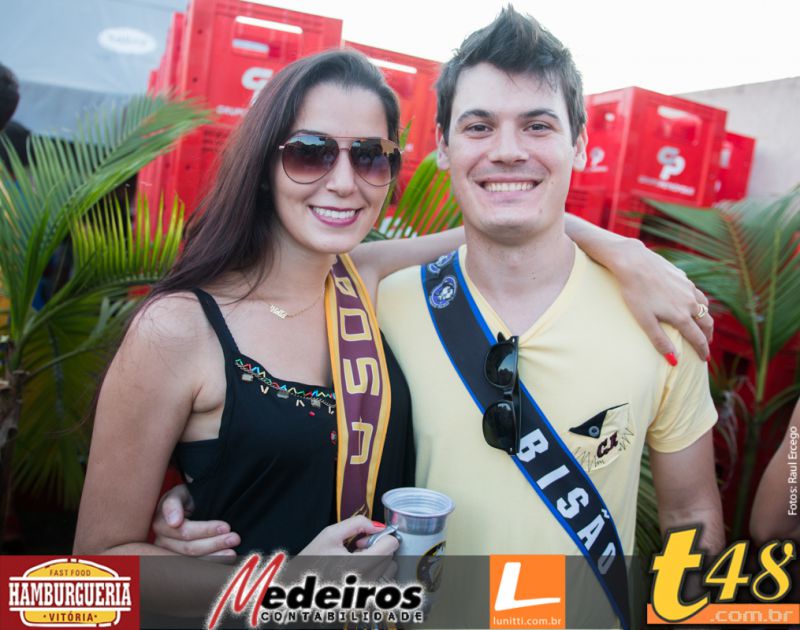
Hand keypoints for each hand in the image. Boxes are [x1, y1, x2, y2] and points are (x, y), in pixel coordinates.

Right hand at [151, 484, 239, 559]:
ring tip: (233, 553)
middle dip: (215, 543)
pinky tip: (226, 561)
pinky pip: (195, 568)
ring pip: (193, 561)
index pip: (185, 531)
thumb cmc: (181, 500)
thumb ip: (172, 504)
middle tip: (235, 538)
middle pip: (190, 548)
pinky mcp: (176, 563)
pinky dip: (212, 564)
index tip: (226, 527)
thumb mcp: (177, 495)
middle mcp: (161, 543)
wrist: (179, 511)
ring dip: (215, 557)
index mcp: (161, 524)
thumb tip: (174, 522)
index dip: (206, 530)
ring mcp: (167, 555)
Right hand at [297, 516, 397, 583]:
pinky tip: (357, 569)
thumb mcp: (330, 534)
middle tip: (357, 546)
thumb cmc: (311, 562)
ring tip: (356, 558)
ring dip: (378, 560)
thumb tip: (378, 525)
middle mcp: (365, 583)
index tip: (369, 536)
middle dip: (377, 547)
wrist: (298, 586)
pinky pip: (382, 581)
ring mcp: (366, 592)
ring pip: (388, 569)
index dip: (381, 535)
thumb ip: (357, 523)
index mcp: (357, 566)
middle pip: (390, 556)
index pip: (390, 545)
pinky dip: (374, 571)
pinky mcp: (365, 598)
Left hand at [612, 240, 712, 361]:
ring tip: (702, 325)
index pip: (698, 338)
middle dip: (708, 335)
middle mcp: (690, 302)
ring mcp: (688, 287)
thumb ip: (659, 340)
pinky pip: (696, 292)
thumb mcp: (645, 320)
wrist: (634, 263)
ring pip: (704, 306)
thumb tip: (674, 360)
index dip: (703, 350)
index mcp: (681, 316)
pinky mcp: (683, 276)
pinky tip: (691, 302)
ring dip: (706, 318)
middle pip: (706, 323)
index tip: (705, 359)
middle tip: (707, 344)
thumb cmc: (636, 293)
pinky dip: (699, 302)